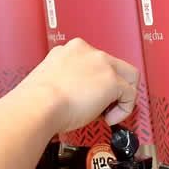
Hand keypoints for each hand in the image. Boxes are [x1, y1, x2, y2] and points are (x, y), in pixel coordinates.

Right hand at [16, 39, 138, 133]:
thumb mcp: (51, 79)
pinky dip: (123, 110)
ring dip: (122, 96)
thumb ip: (68, 80)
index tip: (90, 96)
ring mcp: (102, 64)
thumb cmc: (38, 100)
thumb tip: (79, 95)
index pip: (94, 62)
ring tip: (107, 113)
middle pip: (115, 65)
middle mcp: (88, 51)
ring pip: (129, 76)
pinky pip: (130, 95)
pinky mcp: (112, 80)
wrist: (38, 105)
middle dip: (114, 86)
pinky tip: (108, 119)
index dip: (96, 82)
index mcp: (71, 49)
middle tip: (104, 105)